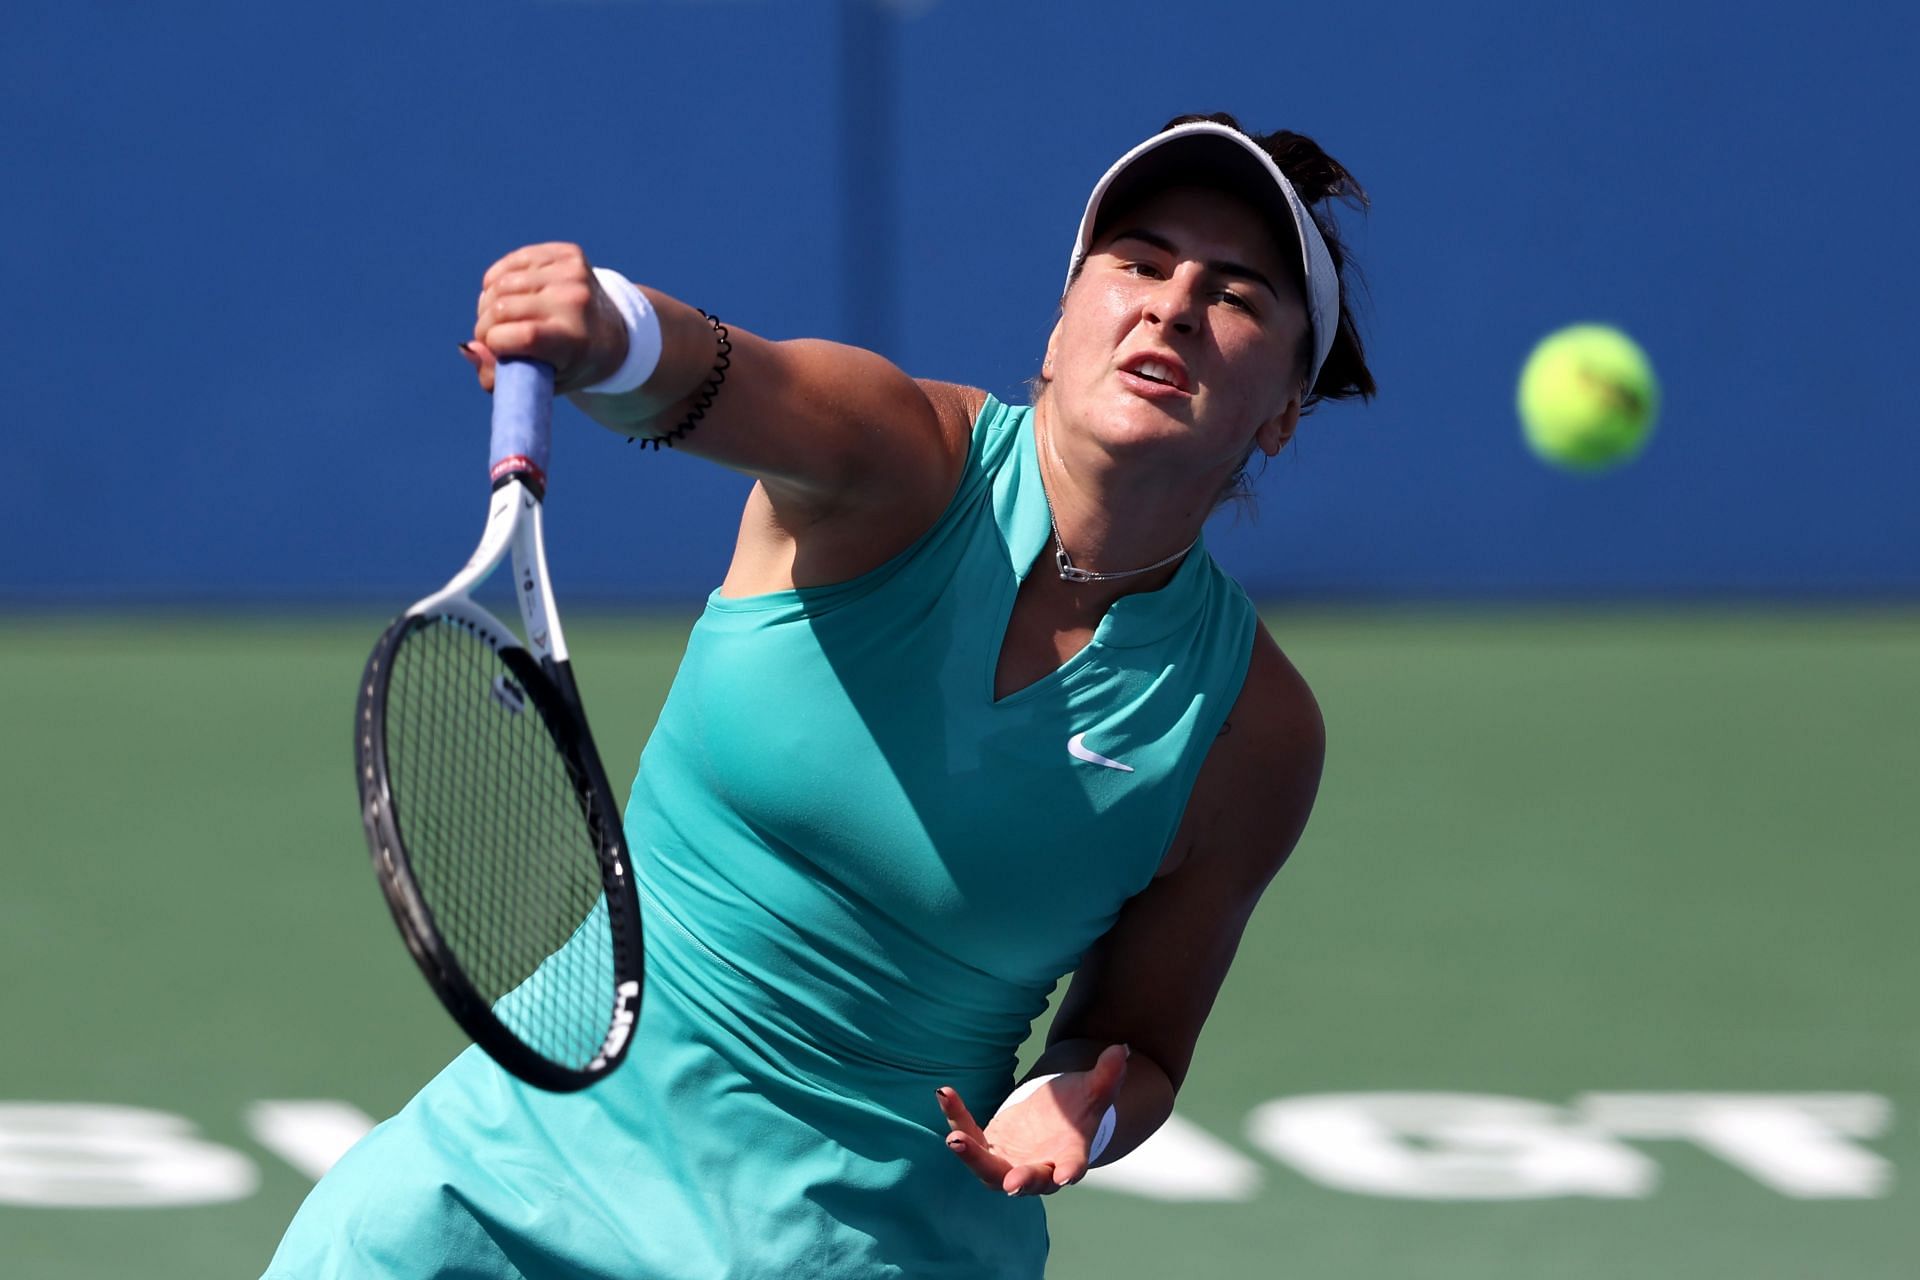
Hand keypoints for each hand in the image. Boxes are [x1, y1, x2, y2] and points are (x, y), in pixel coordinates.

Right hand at [461, 242, 628, 392]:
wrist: (615, 333)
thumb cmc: (572, 365)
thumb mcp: (542, 384)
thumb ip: (500, 377)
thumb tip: (468, 348)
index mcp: (575, 340)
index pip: (521, 335)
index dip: (495, 343)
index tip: (496, 351)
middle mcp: (576, 302)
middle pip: (503, 308)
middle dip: (485, 326)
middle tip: (492, 337)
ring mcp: (573, 273)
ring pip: (501, 283)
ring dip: (488, 304)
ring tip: (499, 318)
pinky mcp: (567, 254)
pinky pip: (511, 262)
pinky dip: (499, 280)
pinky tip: (509, 295)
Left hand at [936, 1044, 1128, 1196]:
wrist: (1054, 1119)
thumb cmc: (1079, 1109)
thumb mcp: (1094, 1090)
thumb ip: (1107, 1075)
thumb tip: (1121, 1050)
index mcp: (1069, 1155)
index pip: (1072, 1166)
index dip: (1069, 1171)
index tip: (1065, 1177)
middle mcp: (1039, 1167)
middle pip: (1027, 1179)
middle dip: (1018, 1180)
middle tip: (1009, 1184)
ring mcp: (1010, 1162)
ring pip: (988, 1168)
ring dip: (972, 1157)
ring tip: (954, 1138)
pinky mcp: (988, 1148)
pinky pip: (970, 1136)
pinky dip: (957, 1117)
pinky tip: (944, 1093)